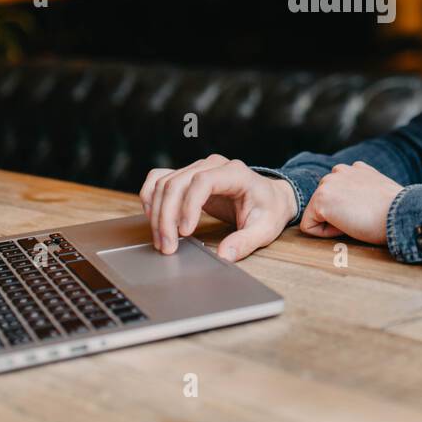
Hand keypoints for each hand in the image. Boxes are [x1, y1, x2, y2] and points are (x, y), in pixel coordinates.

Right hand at [140, 155, 296, 261]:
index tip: (185, 232)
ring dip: (157, 213)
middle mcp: (213, 165)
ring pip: (164, 183)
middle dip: (167, 217)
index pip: (203, 181)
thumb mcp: (265, 229)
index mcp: (235, 173)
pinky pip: (160, 179)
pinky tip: (152, 218)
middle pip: (177, 183)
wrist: (270, 197)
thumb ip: (245, 242)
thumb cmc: (268, 210)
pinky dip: (151, 197)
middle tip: (168, 247)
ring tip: (162, 241)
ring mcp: (197, 168)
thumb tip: (224, 256)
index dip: (189, 206)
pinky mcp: (187, 176)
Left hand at [299, 161, 402, 245]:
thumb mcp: (379, 192)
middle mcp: (339, 170)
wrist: (399, 213)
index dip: (351, 210)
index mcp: (355, 168)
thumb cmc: (395, 211)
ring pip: (316, 214)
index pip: (339, 193)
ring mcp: (328, 183)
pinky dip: (325, 233)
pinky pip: (309, 226)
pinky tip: (347, 226)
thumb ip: (363, 190)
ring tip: (356, 220)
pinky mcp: (320, 200)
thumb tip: (357, 204)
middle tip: (363, 217)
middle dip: (339, 215)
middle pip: (326, 203)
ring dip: (332, 223)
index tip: (369, 212)